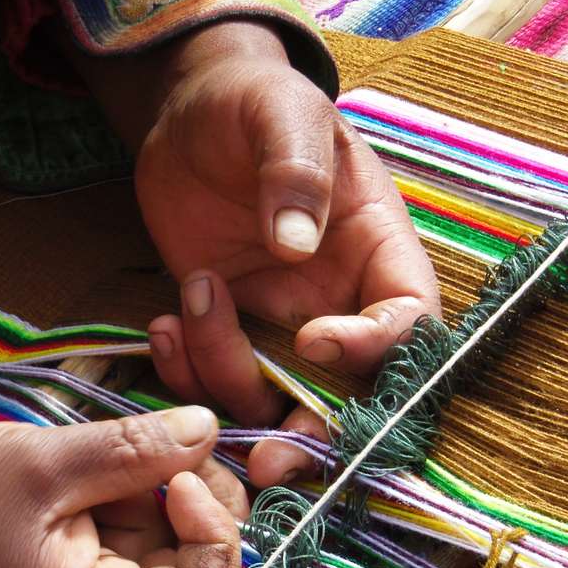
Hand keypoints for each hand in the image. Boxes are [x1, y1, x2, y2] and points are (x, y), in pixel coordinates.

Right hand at [0, 407, 245, 567]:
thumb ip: (133, 450)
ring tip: (119, 444)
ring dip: (158, 494)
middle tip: (171, 440)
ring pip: (159, 553)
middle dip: (195, 503)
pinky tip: (99, 462)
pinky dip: (125, 500)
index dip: (216, 534)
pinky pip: (121, 547)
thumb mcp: (42, 464)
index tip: (182, 475)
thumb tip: (211, 428)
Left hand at [75, 21, 440, 484]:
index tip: (314, 338)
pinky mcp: (225, 329)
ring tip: (187, 302)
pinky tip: (160, 324)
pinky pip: (213, 379)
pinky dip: (184, 372)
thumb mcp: (280, 113)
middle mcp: (336, 300)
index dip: (375, 349)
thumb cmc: (253, 102)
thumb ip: (295, 170)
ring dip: (224, 377)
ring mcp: (277, 322)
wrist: (188, 113)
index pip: (408, 321)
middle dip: (311, 437)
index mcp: (376, 249)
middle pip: (348, 392)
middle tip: (266, 466)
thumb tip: (299, 241)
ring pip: (270, 395)